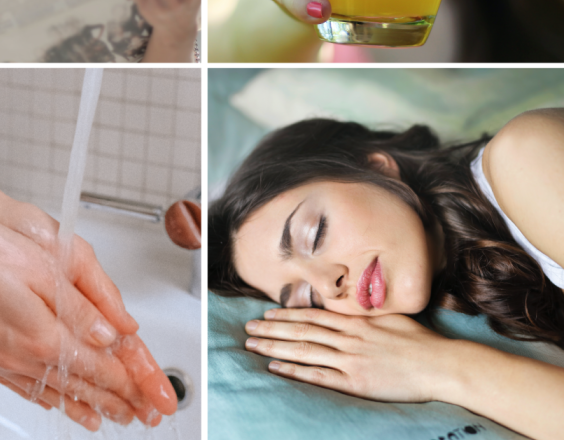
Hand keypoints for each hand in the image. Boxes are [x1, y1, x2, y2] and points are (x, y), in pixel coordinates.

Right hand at [0, 198, 178, 417]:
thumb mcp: (40, 266)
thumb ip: (79, 305)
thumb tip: (111, 333)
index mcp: (44, 334)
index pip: (99, 368)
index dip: (130, 384)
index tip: (151, 397)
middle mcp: (22, 357)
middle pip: (79, 387)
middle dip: (114, 403)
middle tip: (138, 416)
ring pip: (51, 393)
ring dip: (82, 408)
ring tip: (103, 421)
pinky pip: (22, 388)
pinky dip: (45, 400)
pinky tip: (52, 403)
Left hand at [243, 307, 452, 402]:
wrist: (442, 364)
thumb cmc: (421, 341)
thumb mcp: (390, 317)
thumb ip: (366, 314)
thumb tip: (349, 308)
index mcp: (356, 322)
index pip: (313, 315)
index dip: (287, 314)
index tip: (267, 313)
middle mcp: (349, 338)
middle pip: (302, 331)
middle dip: (272, 329)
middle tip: (248, 327)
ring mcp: (351, 360)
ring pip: (304, 350)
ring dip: (275, 346)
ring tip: (253, 344)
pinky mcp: (356, 381)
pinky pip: (319, 375)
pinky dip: (295, 370)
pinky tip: (276, 367)